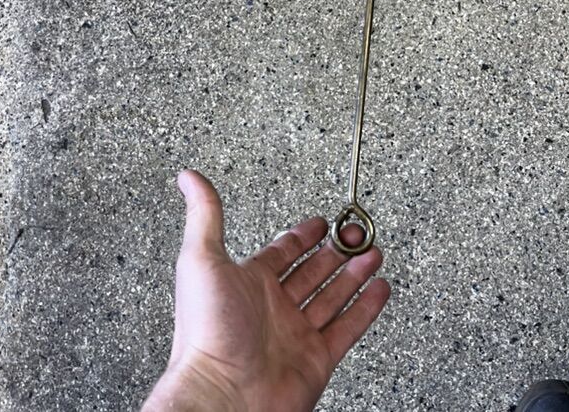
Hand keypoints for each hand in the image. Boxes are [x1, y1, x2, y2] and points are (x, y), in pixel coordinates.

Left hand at [142, 170, 390, 411]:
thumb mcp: (202, 260)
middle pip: (313, 272)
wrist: (223, 395)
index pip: (283, 252)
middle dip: (336, 250)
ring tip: (373, 252)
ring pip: (333, 296)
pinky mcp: (318, 359)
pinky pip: (348, 328)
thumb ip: (205, 216)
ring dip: (355, 273)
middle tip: (356, 232)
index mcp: (249, 284)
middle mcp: (274, 309)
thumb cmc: (206, 333)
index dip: (302, 235)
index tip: (321, 222)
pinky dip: (367, 307)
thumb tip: (190, 178)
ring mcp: (297, 334)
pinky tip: (379, 289)